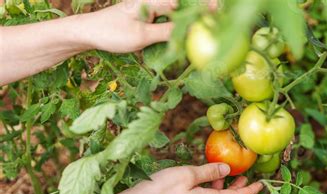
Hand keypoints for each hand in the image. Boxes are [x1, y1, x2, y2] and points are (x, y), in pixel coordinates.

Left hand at [80, 0, 217, 52]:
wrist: (87, 33)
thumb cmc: (110, 32)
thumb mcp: (140, 36)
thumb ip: (165, 33)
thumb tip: (189, 32)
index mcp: (151, 1)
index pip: (181, 5)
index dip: (201, 8)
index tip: (218, 11)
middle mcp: (152, 3)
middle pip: (181, 8)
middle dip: (199, 11)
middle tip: (219, 15)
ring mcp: (150, 12)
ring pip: (175, 16)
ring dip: (189, 22)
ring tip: (208, 24)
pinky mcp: (147, 21)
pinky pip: (166, 24)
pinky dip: (177, 30)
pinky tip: (187, 37)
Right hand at [115, 163, 262, 193]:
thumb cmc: (160, 189)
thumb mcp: (188, 174)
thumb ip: (209, 171)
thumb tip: (227, 169)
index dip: (250, 191)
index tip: (261, 184)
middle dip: (238, 188)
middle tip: (245, 176)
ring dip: (222, 187)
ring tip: (224, 173)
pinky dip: (209, 190)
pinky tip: (202, 180)